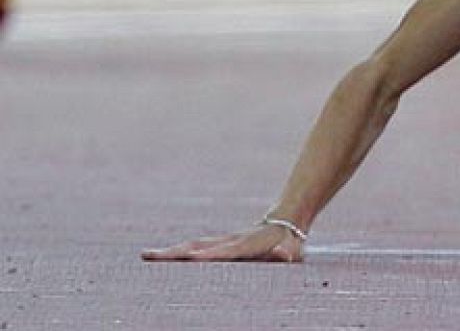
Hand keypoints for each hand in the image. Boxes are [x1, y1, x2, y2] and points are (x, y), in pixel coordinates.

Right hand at [142, 223, 303, 262]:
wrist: (287, 222)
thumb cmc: (290, 243)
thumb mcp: (292, 250)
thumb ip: (286, 254)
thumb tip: (285, 255)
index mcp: (247, 245)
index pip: (225, 252)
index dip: (210, 255)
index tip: (191, 258)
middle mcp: (230, 241)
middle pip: (199, 246)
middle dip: (175, 252)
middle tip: (150, 256)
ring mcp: (223, 241)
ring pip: (193, 245)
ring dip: (170, 251)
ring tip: (146, 255)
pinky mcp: (219, 244)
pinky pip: (195, 247)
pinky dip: (176, 251)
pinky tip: (159, 256)